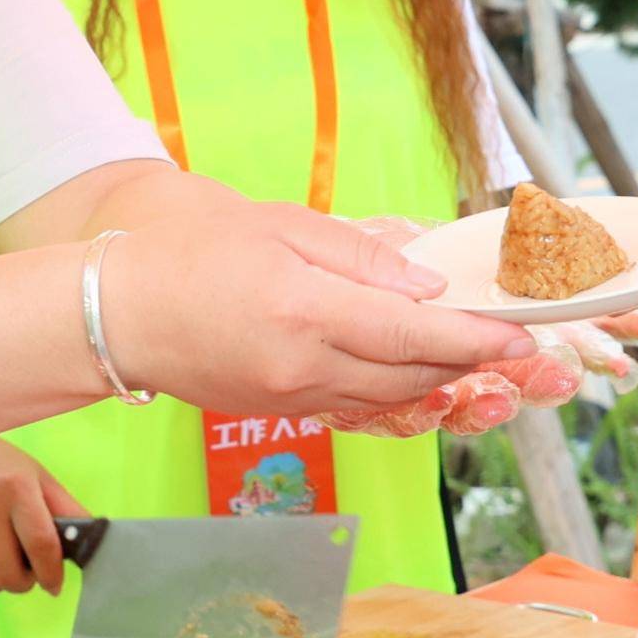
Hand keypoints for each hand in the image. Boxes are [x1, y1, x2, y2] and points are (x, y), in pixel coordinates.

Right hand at [0, 436, 84, 594]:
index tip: (54, 585)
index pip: (41, 543)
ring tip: (2, 549)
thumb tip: (91, 543)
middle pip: (9, 574)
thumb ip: (65, 510)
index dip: (51, 573)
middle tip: (27, 567)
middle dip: (24, 581)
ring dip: (0, 575)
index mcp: (15, 486)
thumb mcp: (37, 476)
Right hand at [93, 194, 533, 420]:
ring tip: (473, 352)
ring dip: (437, 378)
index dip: (476, 339)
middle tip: (512, 342)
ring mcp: (291, 398)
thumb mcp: (280, 226)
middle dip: (469, 360)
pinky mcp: (278, 411)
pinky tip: (411, 367)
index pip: (414, 337)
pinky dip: (392, 388)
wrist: (116, 313)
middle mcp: (304, 367)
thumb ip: (360, 257)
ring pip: (389, 398)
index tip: (521, 336)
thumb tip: (425, 285)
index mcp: (306, 313)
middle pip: (412, 376)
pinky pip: (354, 404)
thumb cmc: (189, 253)